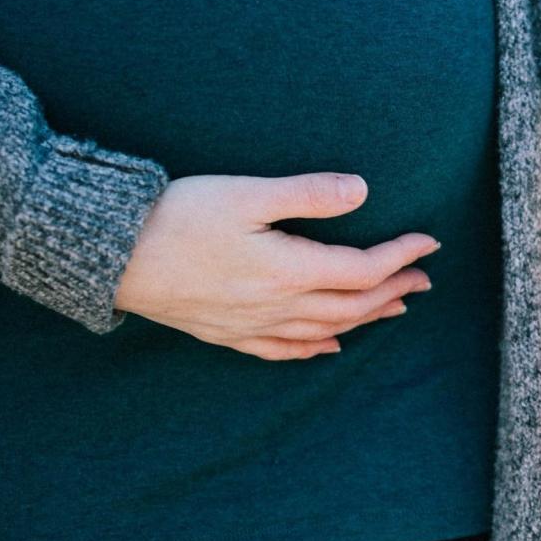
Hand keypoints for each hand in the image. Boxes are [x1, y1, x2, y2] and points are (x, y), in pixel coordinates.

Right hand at [115, 172, 436, 359]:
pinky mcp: (225, 332)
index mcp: (287, 270)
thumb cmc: (175, 216)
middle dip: (393, 290)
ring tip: (396, 306)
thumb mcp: (245, 193)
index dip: (400, 255)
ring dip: (366, 318)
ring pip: (325, 329)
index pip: (362, 269)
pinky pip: (282, 350)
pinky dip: (315, 347)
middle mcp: (276, 306)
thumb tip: (362, 191)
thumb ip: (307, 194)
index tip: (430, 241)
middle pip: (352, 306)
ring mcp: (250, 325)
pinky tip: (329, 345)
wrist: (110, 254)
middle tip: (424, 278)